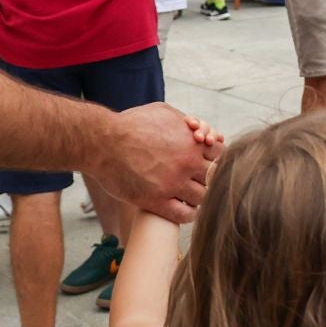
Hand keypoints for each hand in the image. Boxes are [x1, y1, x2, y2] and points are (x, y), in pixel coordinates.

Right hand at [96, 103, 221, 223]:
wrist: (103, 142)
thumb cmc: (131, 124)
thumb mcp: (163, 112)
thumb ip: (184, 121)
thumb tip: (196, 128)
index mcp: (192, 142)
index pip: (222, 156)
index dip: (217, 160)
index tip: (207, 163)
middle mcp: (187, 164)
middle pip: (215, 178)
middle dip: (210, 179)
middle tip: (201, 181)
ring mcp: (173, 184)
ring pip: (203, 198)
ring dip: (200, 198)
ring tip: (192, 195)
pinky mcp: (156, 201)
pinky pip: (184, 215)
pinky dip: (188, 214)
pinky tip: (183, 208)